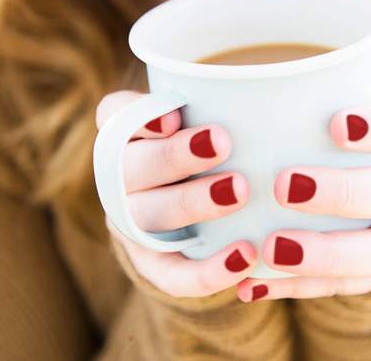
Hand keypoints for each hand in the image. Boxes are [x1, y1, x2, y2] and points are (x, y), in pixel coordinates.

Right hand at [96, 90, 260, 297]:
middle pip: (133, 166)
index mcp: (126, 133)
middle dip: (176, 156)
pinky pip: (171, 275)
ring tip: (239, 191)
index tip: (176, 113)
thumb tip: (254, 95)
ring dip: (192, 202)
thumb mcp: (209, 115)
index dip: (140, 116)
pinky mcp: (152, 265)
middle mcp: (119, 178)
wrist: (198, 209)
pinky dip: (206, 270)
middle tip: (224, 143)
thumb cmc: (211, 146)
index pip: (116, 115)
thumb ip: (218, 100)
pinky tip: (245, 256)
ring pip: (149, 217)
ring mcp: (132, 224)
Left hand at [234, 97, 370, 301]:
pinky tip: (254, 283)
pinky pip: (347, 287)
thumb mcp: (345, 111)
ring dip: (325, 254)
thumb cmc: (350, 140)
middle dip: (344, 192)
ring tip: (271, 249)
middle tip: (284, 186)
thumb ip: (310, 103)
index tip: (335, 125)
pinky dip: (298, 287)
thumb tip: (239, 89)